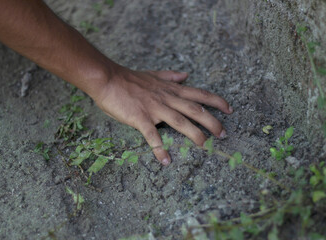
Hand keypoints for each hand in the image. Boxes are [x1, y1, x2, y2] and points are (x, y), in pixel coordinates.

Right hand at [94, 67, 232, 165]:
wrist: (108, 79)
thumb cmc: (129, 78)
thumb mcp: (154, 74)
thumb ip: (170, 76)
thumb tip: (186, 76)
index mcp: (171, 90)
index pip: (199, 94)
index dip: (216, 101)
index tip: (230, 109)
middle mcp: (167, 99)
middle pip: (195, 110)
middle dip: (213, 122)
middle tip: (223, 134)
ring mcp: (155, 109)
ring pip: (180, 122)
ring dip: (195, 135)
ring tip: (205, 146)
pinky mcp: (140, 118)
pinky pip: (152, 136)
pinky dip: (159, 149)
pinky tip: (165, 160)